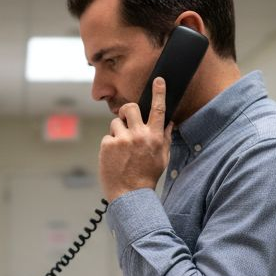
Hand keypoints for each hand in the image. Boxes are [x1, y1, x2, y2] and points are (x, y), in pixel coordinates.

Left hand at [99, 77, 173, 201]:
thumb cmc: (146, 177)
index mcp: (154, 137)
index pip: (158, 110)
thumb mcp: (162, 158)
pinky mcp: (108, 145)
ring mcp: (122, 140)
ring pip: (115, 123)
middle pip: (130, 107)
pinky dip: (109, 146)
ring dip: (117, 132)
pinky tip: (114, 159)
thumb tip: (168, 122)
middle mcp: (139, 135)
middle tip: (125, 117)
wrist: (130, 195)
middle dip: (126, 109)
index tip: (158, 80)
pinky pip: (107, 137)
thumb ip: (164, 138)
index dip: (159, 92)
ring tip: (120, 150)